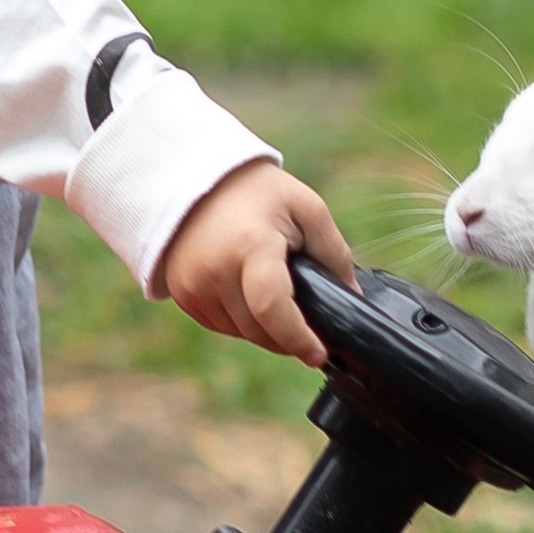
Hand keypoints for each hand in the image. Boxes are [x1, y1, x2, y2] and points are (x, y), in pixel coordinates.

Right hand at [160, 163, 355, 365]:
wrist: (199, 179)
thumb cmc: (260, 192)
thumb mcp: (308, 209)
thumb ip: (335, 255)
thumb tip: (353, 299)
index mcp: (250, 246)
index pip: (272, 308)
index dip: (297, 338)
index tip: (319, 354)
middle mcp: (214, 270)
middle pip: (259, 329)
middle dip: (288, 336)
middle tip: (309, 327)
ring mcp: (192, 285)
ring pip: (240, 332)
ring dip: (264, 329)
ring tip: (278, 297)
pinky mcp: (181, 292)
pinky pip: (220, 324)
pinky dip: (241, 320)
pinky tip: (251, 294)